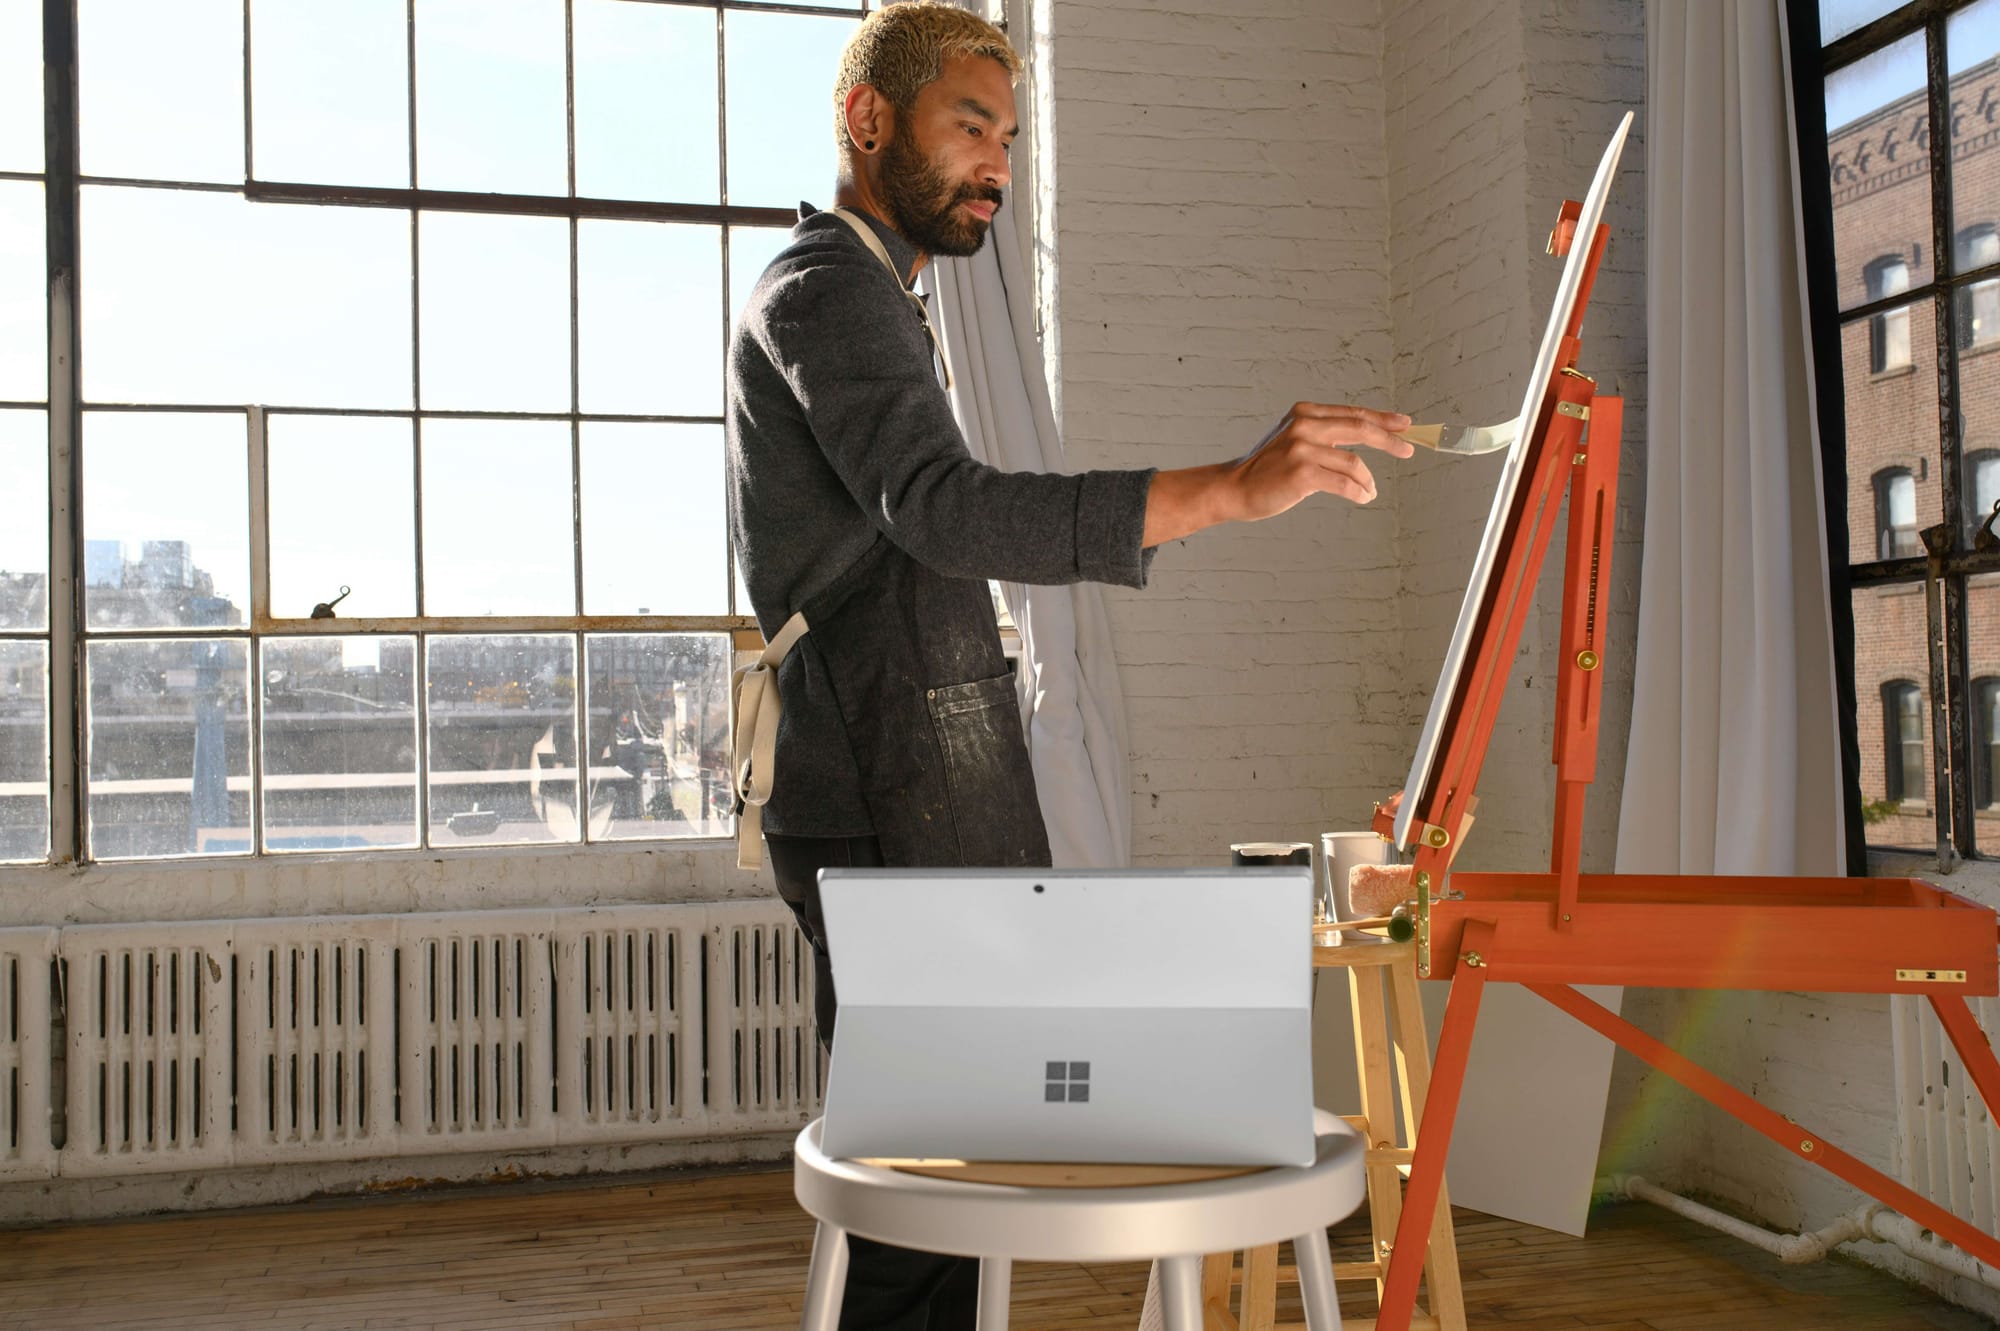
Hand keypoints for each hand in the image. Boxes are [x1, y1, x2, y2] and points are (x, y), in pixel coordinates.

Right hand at [1223, 402, 1412, 521]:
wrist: (1235, 488)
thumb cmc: (1269, 470)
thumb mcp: (1295, 441)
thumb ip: (1324, 435)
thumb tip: (1367, 434)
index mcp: (1305, 413)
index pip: (1353, 413)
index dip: (1383, 419)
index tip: (1404, 424)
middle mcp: (1304, 425)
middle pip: (1360, 428)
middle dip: (1390, 440)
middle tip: (1409, 449)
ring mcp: (1302, 448)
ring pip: (1354, 462)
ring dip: (1368, 480)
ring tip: (1369, 490)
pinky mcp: (1302, 473)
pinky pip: (1345, 482)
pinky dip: (1359, 491)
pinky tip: (1363, 496)